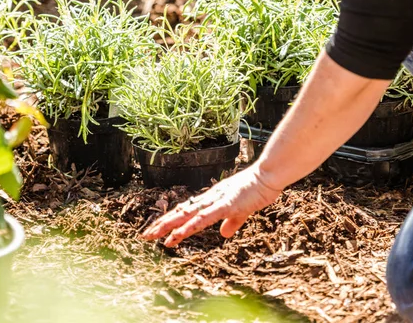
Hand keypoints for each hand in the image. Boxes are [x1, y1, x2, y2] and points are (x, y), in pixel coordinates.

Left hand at [141, 165, 281, 246]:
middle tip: (145, 235)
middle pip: (181, 213)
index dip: (171, 221)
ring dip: (169, 226)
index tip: (158, 230)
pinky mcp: (225, 205)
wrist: (267, 175)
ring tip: (154, 236)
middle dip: (162, 225)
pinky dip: (189, 226)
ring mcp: (215, 201)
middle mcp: (208, 199)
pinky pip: (203, 218)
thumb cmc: (256, 190)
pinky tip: (178, 234)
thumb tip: (224, 234)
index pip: (186, 212)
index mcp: (211, 200)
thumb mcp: (242, 211)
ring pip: (187, 216)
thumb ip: (232, 222)